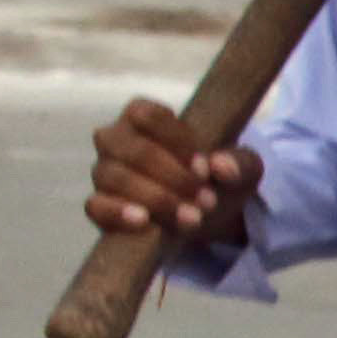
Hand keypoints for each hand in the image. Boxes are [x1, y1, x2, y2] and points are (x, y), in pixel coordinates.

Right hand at [87, 98, 253, 251]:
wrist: (204, 214)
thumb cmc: (216, 177)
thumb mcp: (240, 168)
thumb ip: (238, 163)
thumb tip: (222, 167)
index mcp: (143, 116)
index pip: (147, 116)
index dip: (176, 142)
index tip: (204, 168)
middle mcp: (116, 139)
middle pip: (133, 149)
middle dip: (173, 177)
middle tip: (206, 200)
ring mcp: (105, 172)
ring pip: (115, 177)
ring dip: (157, 199)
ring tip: (192, 218)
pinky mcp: (100, 206)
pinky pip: (96, 205)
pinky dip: (118, 213)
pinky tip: (144, 221)